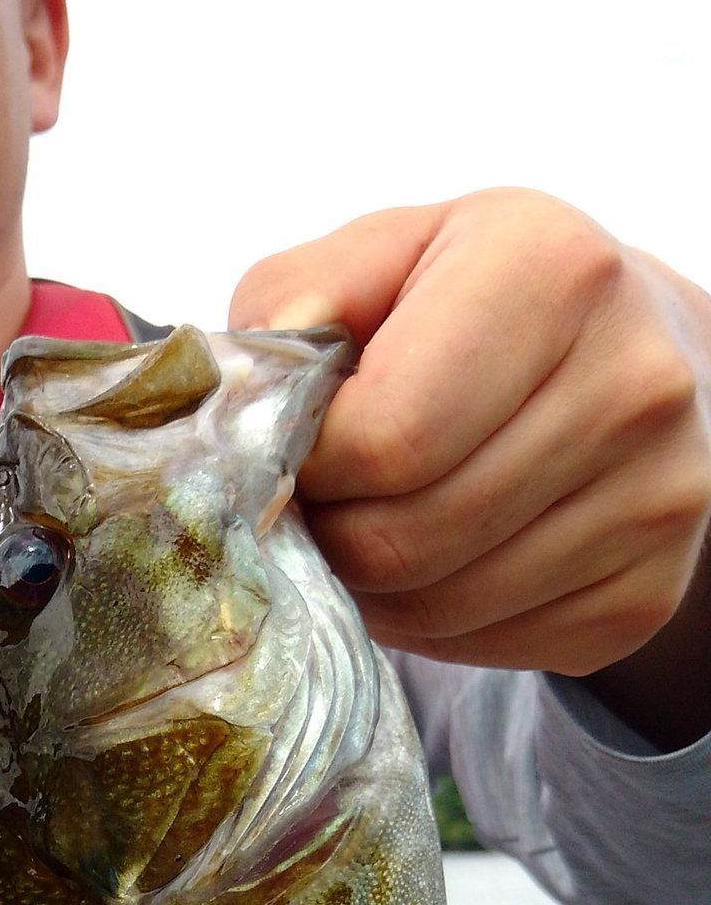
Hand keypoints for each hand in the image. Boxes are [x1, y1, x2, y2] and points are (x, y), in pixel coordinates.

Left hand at [231, 191, 710, 745]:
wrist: (630, 351)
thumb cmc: (475, 301)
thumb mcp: (383, 254)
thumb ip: (296, 298)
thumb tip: (247, 396)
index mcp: (553, 271)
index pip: (385, 438)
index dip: (309, 468)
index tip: (300, 452)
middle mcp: (631, 383)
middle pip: (407, 538)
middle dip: (333, 536)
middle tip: (326, 503)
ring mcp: (657, 497)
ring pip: (442, 608)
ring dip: (374, 590)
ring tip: (375, 527)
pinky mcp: (650, 592)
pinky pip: (493, 650)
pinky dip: (437, 625)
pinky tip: (441, 560)